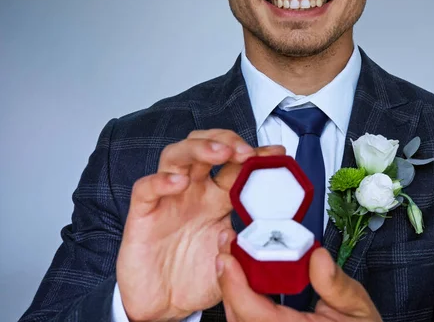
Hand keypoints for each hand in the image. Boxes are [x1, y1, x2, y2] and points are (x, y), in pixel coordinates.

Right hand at [116, 129, 284, 321]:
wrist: (165, 305)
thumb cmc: (197, 278)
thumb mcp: (233, 259)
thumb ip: (248, 243)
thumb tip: (266, 228)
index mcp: (218, 199)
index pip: (237, 166)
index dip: (256, 156)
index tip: (277, 154)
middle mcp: (193, 192)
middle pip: (206, 147)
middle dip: (228, 141)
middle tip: (247, 152)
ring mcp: (168, 200)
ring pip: (176, 155)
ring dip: (199, 148)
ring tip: (220, 152)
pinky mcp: (143, 215)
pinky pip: (146, 189)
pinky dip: (161, 181)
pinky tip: (178, 182)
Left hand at [216, 229, 382, 321]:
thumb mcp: (359, 308)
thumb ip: (336, 284)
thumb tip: (317, 256)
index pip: (255, 316)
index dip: (235, 288)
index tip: (226, 260)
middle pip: (238, 317)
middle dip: (228, 281)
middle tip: (226, 246)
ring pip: (238, 320)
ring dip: (231, 289)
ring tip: (231, 255)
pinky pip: (247, 321)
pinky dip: (240, 299)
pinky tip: (241, 277)